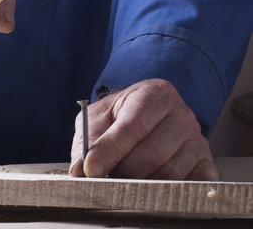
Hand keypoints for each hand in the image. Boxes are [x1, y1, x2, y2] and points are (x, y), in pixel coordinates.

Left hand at [69, 79, 219, 180]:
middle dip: (122, 172)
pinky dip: (171, 192)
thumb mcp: (96, 120)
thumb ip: (87, 142)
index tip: (91, 170)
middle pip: (151, 154)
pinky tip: (153, 189)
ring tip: (125, 181)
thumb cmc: (118, 117)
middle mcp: (181, 114)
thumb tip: (79, 170)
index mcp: (154, 94)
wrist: (143, 115)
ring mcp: (198, 138)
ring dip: (141, 184)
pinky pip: (193, 184)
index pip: (132, 126)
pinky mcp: (207, 161)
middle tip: (106, 177)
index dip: (110, 151)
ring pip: (169, 174)